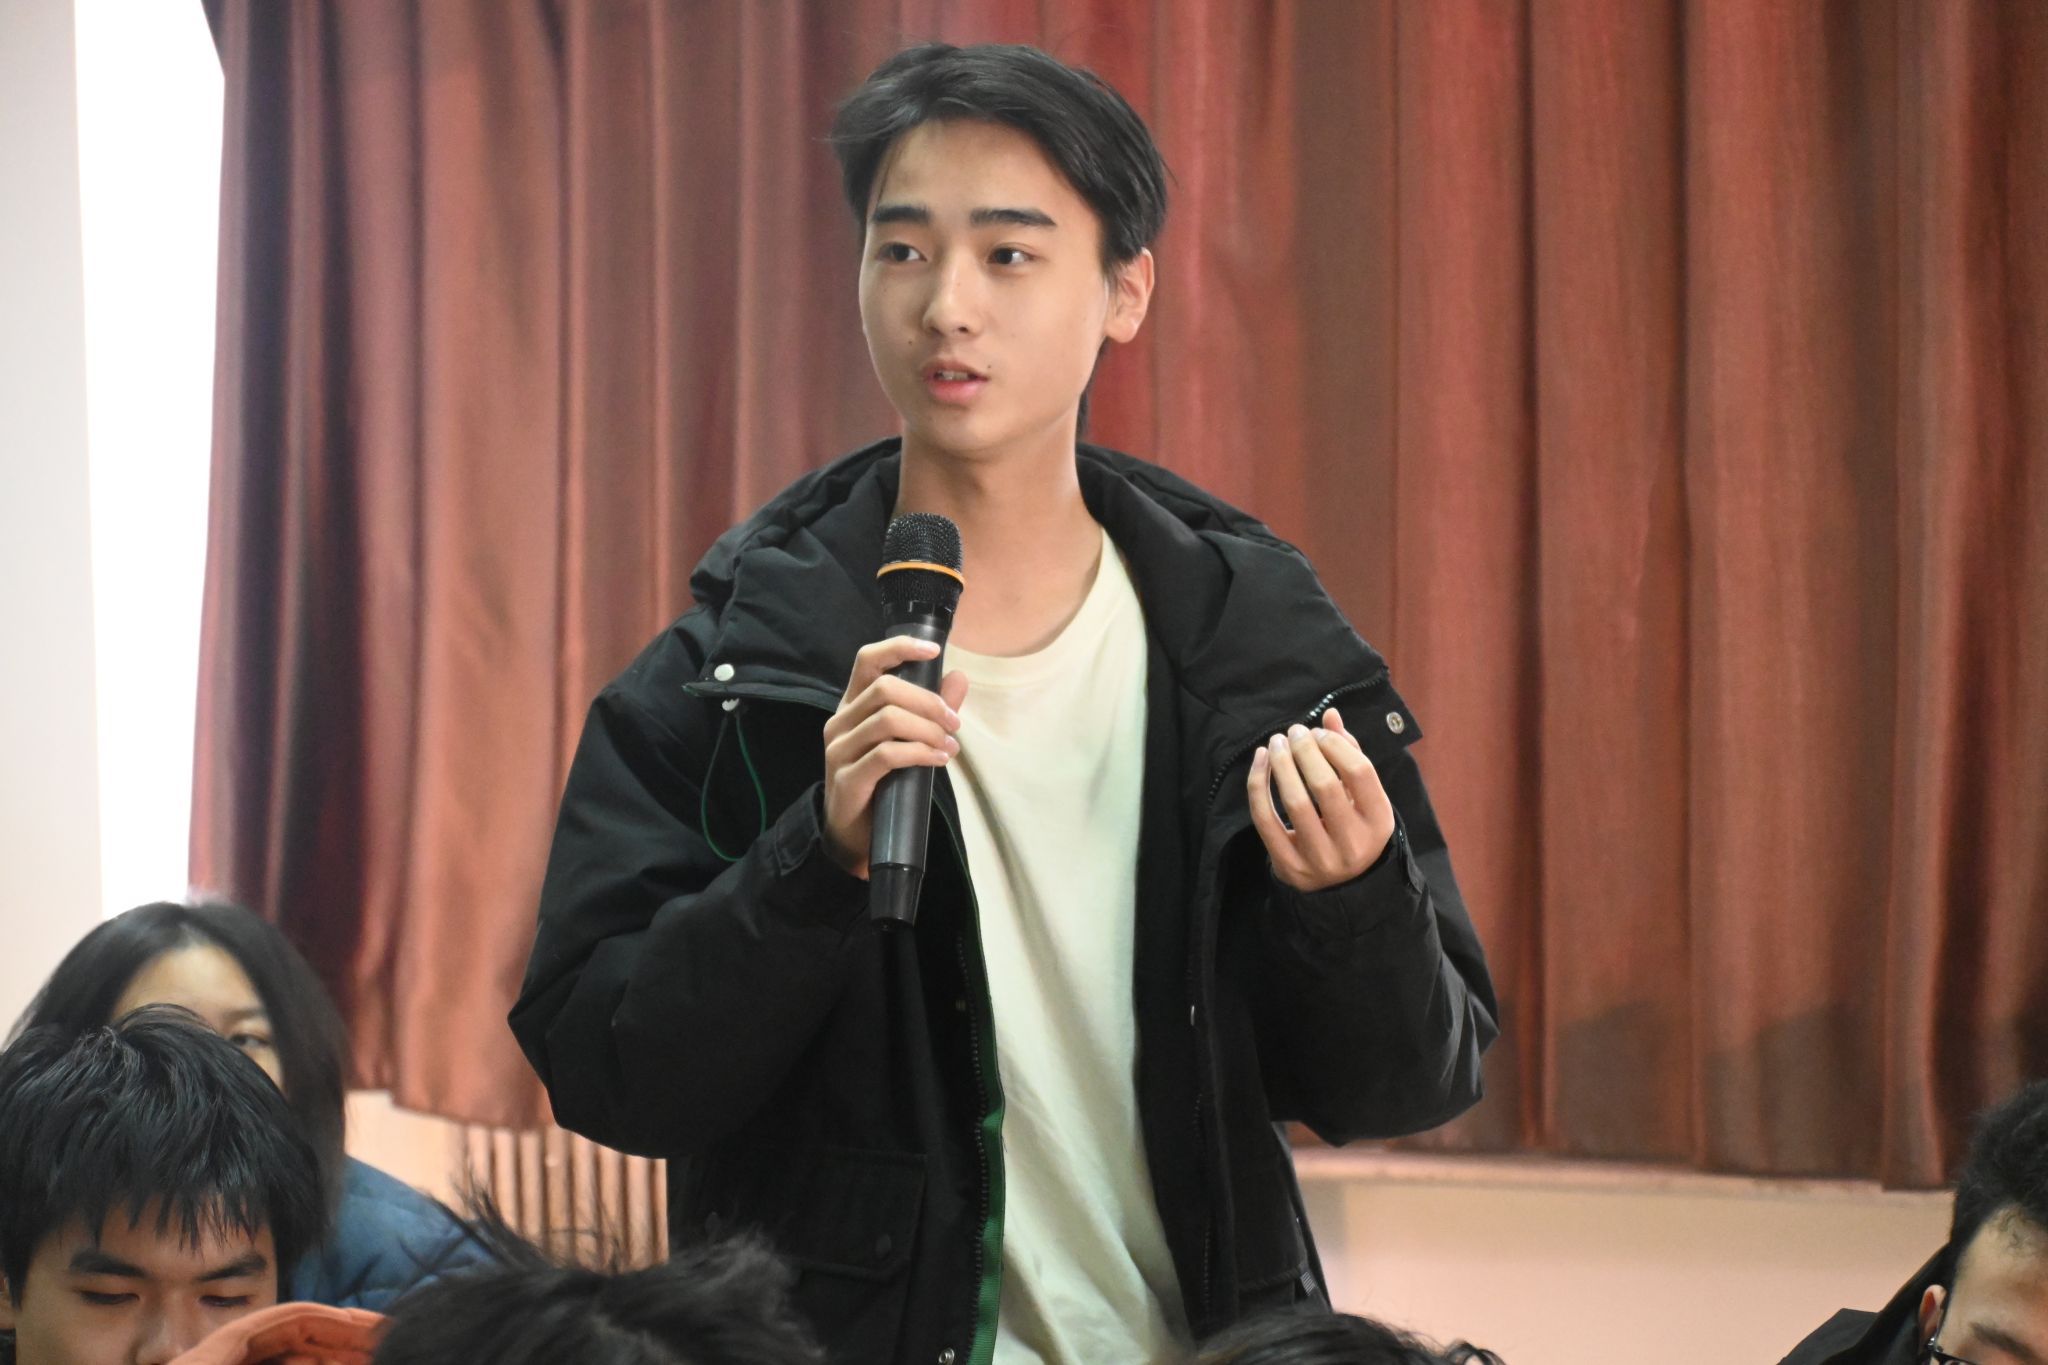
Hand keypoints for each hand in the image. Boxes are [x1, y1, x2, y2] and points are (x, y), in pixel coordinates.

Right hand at [821, 636, 968, 876]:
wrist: (854, 836)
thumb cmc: (882, 782)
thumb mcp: (907, 741)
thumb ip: (930, 709)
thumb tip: (958, 677)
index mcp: (852, 705)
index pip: (867, 660)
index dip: (900, 648)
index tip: (935, 650)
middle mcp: (840, 722)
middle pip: (885, 689)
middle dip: (928, 702)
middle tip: (954, 723)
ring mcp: (839, 750)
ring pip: (887, 720)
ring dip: (928, 730)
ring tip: (950, 747)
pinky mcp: (847, 778)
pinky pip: (887, 755)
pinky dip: (919, 753)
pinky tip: (938, 760)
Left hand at [1247, 707, 1395, 892]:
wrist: (1344, 885)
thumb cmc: (1355, 827)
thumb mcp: (1363, 796)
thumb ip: (1350, 754)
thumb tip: (1330, 714)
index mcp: (1379, 822)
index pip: (1359, 772)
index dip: (1335, 744)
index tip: (1319, 732)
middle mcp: (1353, 844)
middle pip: (1325, 785)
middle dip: (1305, 750)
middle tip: (1294, 731)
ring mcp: (1320, 858)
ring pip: (1295, 801)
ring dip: (1281, 763)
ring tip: (1276, 741)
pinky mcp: (1289, 865)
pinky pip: (1266, 818)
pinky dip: (1258, 785)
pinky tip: (1261, 760)